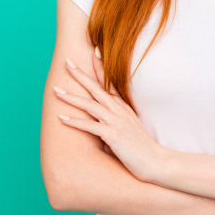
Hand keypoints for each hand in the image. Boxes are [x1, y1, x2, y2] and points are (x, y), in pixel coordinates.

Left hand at [55, 49, 165, 182]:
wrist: (158, 163)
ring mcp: (116, 122)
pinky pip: (89, 126)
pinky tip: (61, 118)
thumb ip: (117, 124)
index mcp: (124, 108)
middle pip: (96, 88)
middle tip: (67, 62)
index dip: (100, 67)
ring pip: (89, 104)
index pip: (110, 83)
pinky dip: (74, 121)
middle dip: (80, 75)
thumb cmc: (144, 150)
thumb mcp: (131, 130)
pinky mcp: (112, 135)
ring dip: (71, 97)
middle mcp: (119, 111)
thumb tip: (104, 129)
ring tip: (56, 91)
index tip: (93, 51)